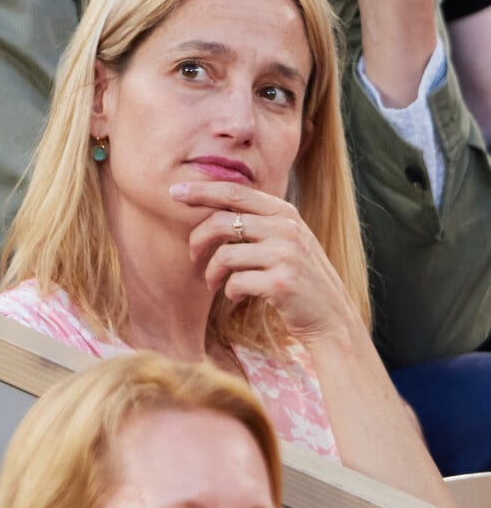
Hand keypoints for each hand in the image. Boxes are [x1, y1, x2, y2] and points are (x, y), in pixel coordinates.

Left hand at [170, 181, 361, 343]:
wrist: (331, 317)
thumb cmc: (300, 278)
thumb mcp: (286, 239)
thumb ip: (260, 221)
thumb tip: (212, 207)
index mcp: (285, 212)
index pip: (235, 192)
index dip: (202, 190)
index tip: (175, 191)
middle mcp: (287, 228)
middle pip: (223, 221)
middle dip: (198, 238)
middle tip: (192, 255)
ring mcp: (286, 255)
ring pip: (225, 255)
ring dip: (211, 273)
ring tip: (213, 284)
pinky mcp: (281, 283)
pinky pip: (235, 282)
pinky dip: (229, 292)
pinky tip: (237, 297)